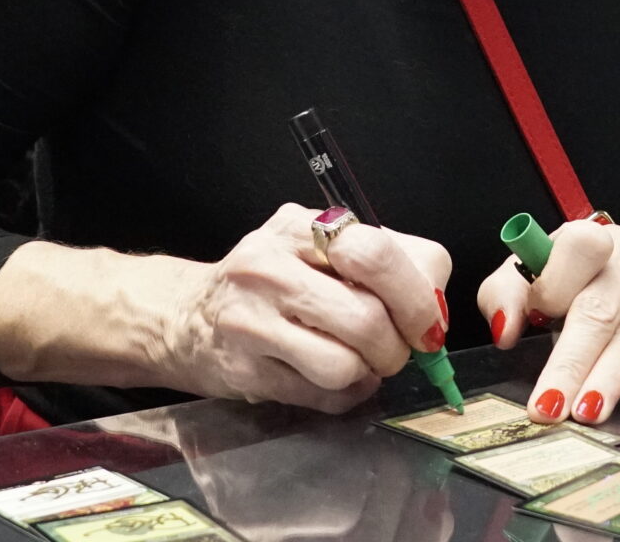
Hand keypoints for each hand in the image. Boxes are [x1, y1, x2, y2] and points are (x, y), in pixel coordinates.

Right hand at [158, 203, 450, 412]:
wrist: (186, 316)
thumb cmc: (270, 285)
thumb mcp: (316, 250)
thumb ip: (379, 265)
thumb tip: (433, 310)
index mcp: (300, 225)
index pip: (381, 252)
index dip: (419, 296)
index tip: (425, 320)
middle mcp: (272, 264)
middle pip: (368, 314)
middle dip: (399, 344)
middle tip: (396, 348)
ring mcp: (253, 318)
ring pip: (347, 362)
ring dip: (369, 372)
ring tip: (358, 362)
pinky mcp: (245, 369)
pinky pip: (322, 394)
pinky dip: (344, 394)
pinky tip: (330, 378)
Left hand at [477, 219, 619, 423]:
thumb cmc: (599, 279)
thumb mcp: (549, 272)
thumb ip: (510, 293)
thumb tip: (503, 330)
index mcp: (587, 240)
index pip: (566, 256)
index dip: (545, 292)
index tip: (517, 334)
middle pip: (596, 310)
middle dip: (570, 363)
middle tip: (550, 406)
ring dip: (608, 377)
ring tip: (587, 412)